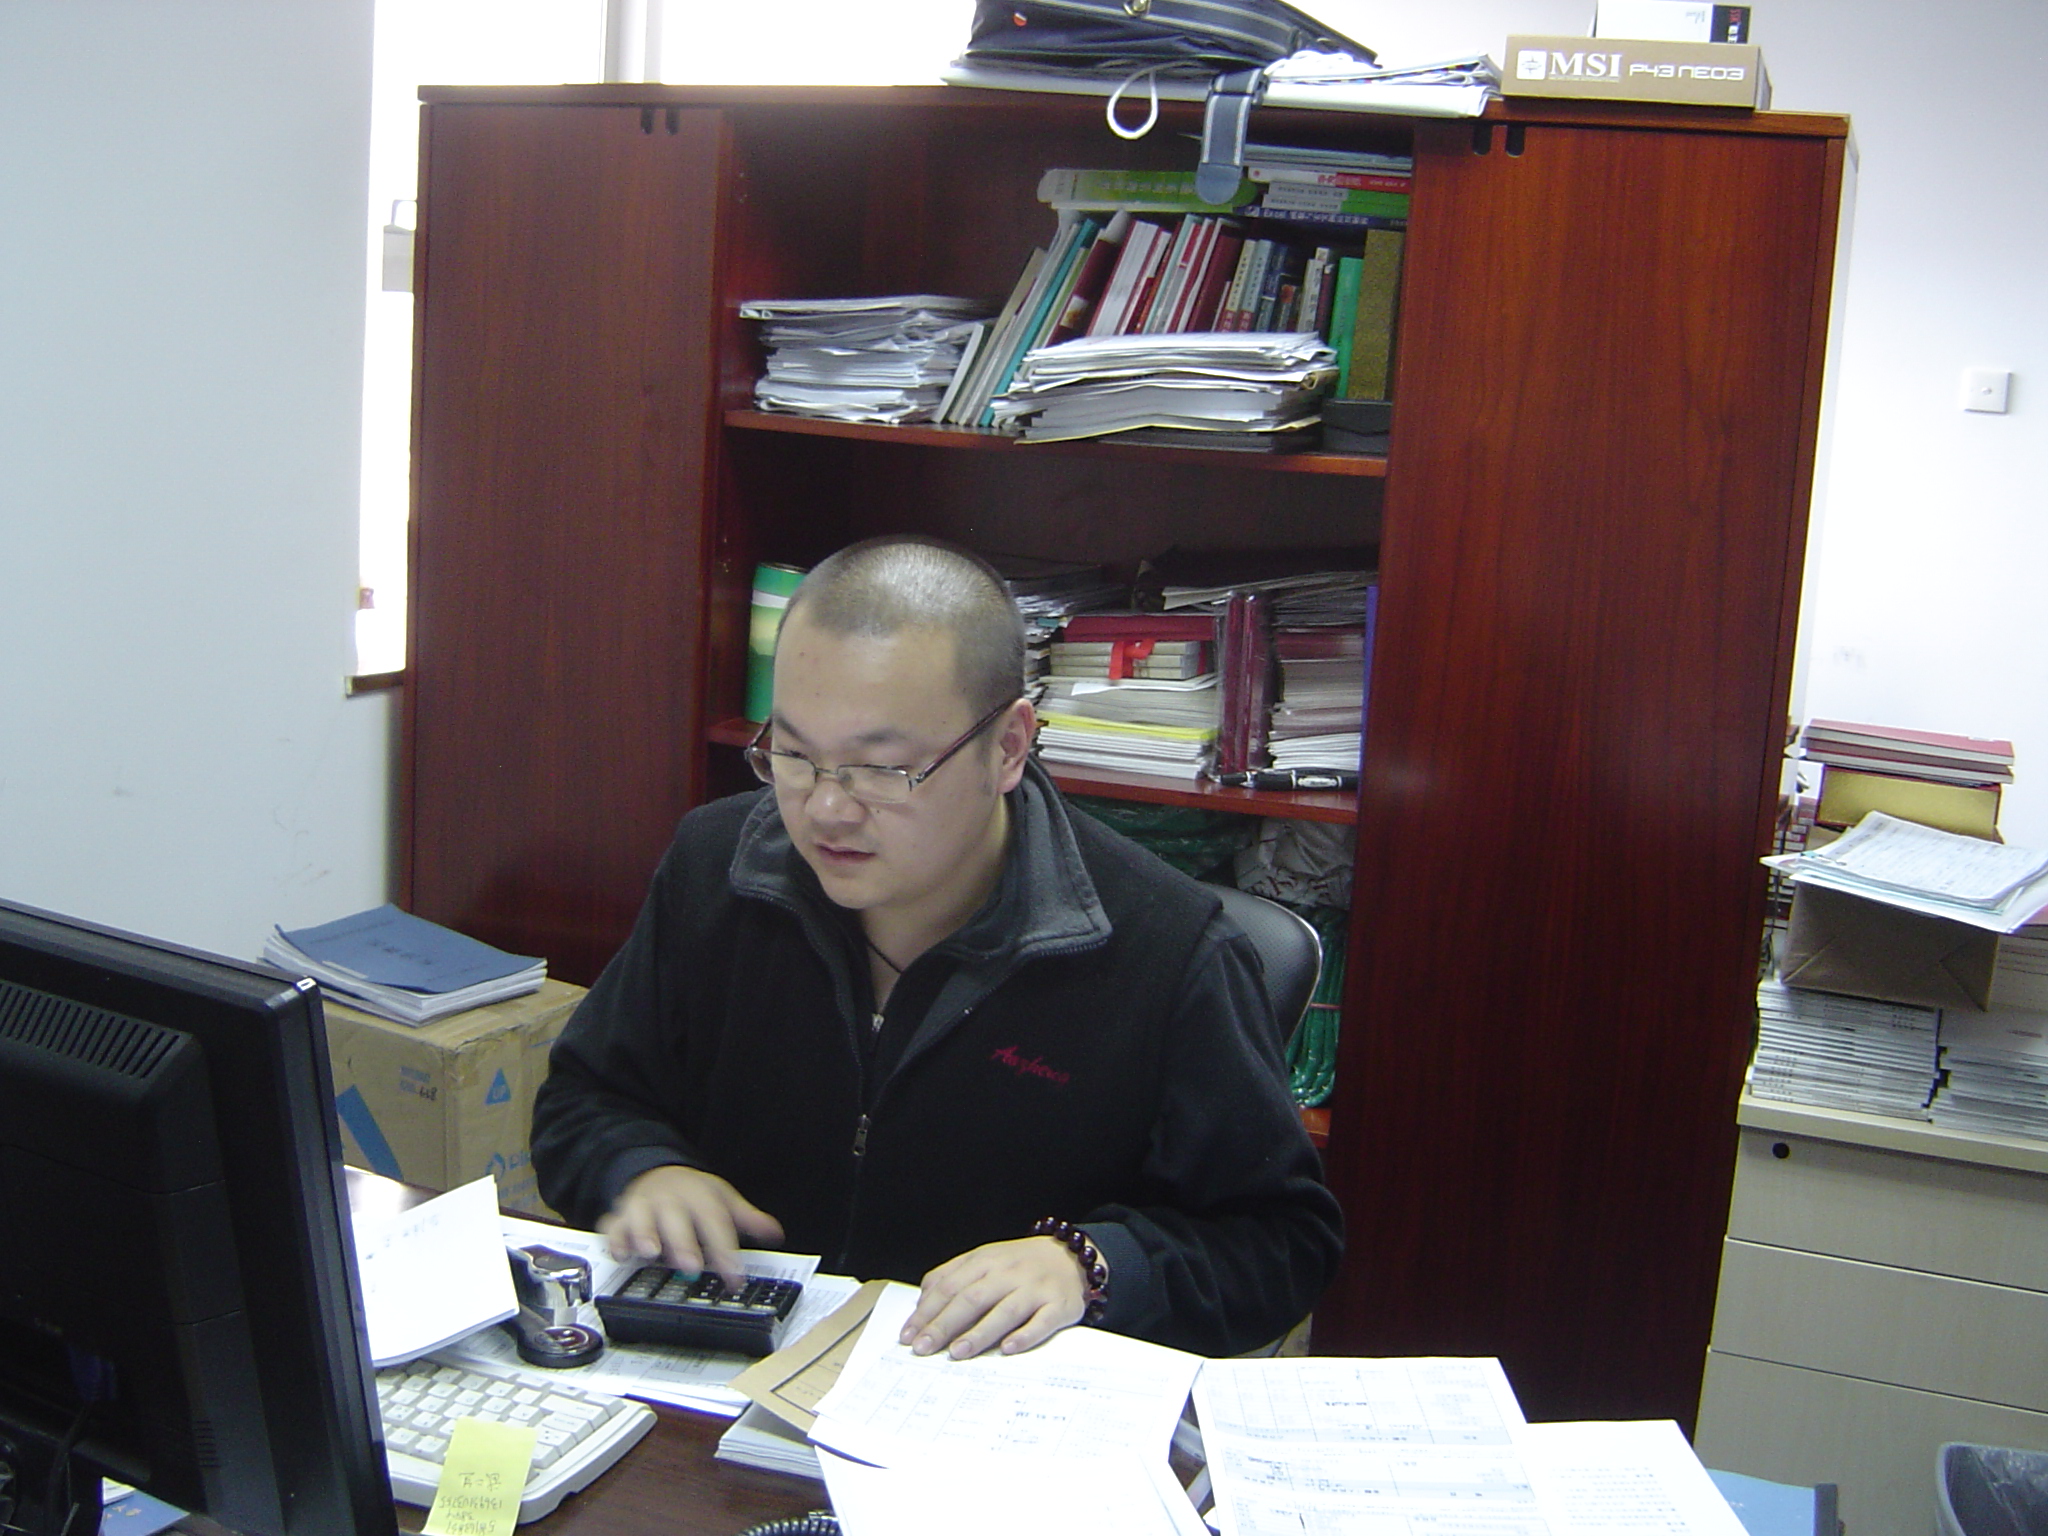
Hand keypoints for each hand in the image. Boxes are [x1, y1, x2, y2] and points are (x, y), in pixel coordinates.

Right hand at [597, 1166, 783, 1289]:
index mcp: (699, 1195)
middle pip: (677, 1219)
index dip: (725, 1249)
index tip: (734, 1275)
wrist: (657, 1172)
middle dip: (683, 1243)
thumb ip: (746, 1219)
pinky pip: (613, 1226)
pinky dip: (614, 1239)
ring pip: (641, 1217)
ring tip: (649, 1252)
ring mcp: (644, 1206)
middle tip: (691, 1266)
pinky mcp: (621, 1216)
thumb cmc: (693, 1194)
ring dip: (644, 1233)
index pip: (715, 1222)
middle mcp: (671, 1199)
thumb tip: (774, 1233)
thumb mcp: (723, 1199)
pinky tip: (620, 1254)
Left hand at [899, 1236, 1084, 1358]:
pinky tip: (1007, 1350)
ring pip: (1004, 1311)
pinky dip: (1025, 1336)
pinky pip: (1041, 1322)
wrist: (1072, 1256)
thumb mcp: (985, 1259)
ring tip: (957, 1352)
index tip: (909, 1335)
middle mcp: (1008, 1273)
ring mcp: (1035, 1288)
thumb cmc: (1020, 1264)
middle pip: (972, 1298)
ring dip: (979, 1333)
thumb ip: (953, 1275)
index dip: (927, 1311)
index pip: (950, 1285)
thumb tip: (923, 1302)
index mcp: (986, 1260)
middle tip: (923, 1348)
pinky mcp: (1059, 1305)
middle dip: (944, 1324)